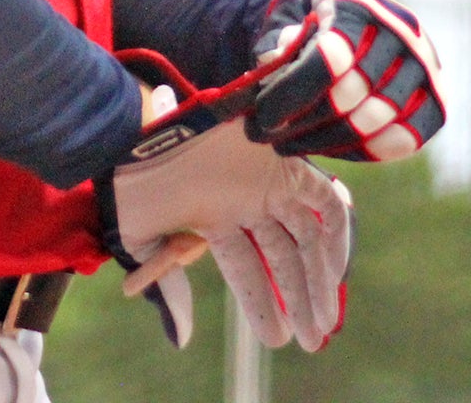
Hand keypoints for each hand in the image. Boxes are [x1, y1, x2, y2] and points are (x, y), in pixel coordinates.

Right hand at [99, 89, 354, 350]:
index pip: (245, 271)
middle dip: (299, 301)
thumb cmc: (133, 182)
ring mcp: (267, 183)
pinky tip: (336, 270)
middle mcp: (246, 202)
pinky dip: (336, 231)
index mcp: (213, 219)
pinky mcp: (285, 163)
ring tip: (324, 323)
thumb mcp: (141, 241)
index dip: (262, 306)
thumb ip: (164, 283)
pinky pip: (322, 200)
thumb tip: (181, 337)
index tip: (280, 339)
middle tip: (313, 341)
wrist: (141, 129)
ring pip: (305, 239)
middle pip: (282, 260)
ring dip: (320, 281)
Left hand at [247, 0, 445, 162]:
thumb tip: (276, 58)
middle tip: (266, 136)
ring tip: (287, 144)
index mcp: (360, 5)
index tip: (262, 117)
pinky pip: (401, 141)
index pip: (329, 60)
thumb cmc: (312, 23)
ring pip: (373, 123)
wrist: (354, 25)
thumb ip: (277, 37)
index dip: (291, 94)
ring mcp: (425, 69)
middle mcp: (401, 33)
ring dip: (323, 143)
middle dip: (300, 124)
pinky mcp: (435, 103)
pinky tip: (326, 148)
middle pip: (349, 97)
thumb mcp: (288, 17)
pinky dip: (361, 151)